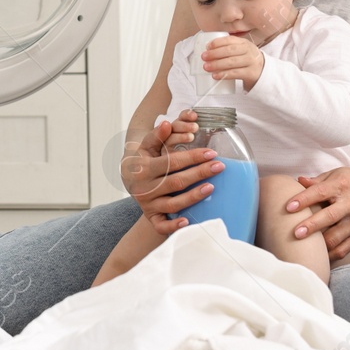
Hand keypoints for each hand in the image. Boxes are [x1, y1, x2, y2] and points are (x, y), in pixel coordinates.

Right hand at [120, 111, 226, 236]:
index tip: (211, 153)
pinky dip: (174, 226)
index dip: (192, 157)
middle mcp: (145, 187)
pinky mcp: (151, 217)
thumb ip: (158, 135)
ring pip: (172, 204)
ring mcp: (148, 204)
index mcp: (144, 168)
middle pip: (176, 182)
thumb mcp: (147, 146)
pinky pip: (161, 226)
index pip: (171, 162)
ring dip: (193, 197)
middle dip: (199, 173)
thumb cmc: (145, 161)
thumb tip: (167, 123)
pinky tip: (188, 221)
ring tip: (211, 187)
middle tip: (219, 166)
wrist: (130, 181)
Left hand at [201, 35, 265, 90]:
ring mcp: (251, 62)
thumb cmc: (247, 60)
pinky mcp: (251, 73)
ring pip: (232, 62)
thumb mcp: (242, 50)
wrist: (263, 72)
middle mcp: (248, 51)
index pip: (230, 40)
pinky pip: (236, 73)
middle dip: (215, 53)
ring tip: (206, 67)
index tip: (207, 46)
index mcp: (244, 43)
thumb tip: (207, 51)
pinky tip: (216, 75)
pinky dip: (224, 74)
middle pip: (230, 51)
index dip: (217, 42)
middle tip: (204, 57)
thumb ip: (229, 48)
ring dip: (217, 64)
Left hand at [285, 167, 349, 260]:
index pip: (320, 192)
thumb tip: (297, 182)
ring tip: (303, 247)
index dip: (304, 200)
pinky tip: (318, 256)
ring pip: (337, 236)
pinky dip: (330, 254)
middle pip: (330, 216)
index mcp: (342, 186)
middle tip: (295, 233)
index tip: (288, 207)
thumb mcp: (336, 174)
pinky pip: (344, 249)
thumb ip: (316, 181)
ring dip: (320, 244)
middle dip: (312, 225)